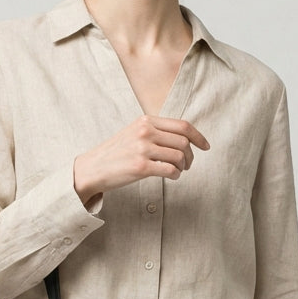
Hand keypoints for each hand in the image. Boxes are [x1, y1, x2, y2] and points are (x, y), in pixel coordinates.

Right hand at [73, 115, 209, 205]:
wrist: (92, 168)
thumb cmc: (115, 153)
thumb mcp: (134, 133)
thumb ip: (155, 131)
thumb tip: (183, 138)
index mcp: (146, 121)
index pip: (182, 125)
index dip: (198, 136)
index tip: (205, 146)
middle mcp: (145, 131)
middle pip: (184, 142)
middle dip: (191, 156)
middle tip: (187, 165)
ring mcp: (143, 148)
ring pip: (179, 156)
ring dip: (184, 166)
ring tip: (178, 171)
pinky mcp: (141, 167)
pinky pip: (170, 170)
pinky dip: (176, 175)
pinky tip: (171, 177)